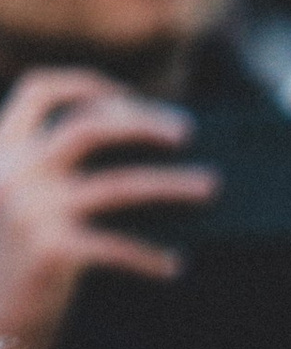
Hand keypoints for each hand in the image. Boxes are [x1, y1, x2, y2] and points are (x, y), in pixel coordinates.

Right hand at [0, 69, 213, 348]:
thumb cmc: (12, 262)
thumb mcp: (20, 204)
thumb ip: (56, 176)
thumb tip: (149, 162)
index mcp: (1, 152)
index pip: (39, 92)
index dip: (87, 84)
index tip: (131, 96)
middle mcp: (14, 172)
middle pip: (89, 125)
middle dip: (143, 121)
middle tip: (188, 130)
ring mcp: (34, 210)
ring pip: (120, 184)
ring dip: (173, 182)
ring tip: (211, 184)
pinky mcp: (54, 251)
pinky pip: (120, 246)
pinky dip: (153, 255)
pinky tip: (176, 264)